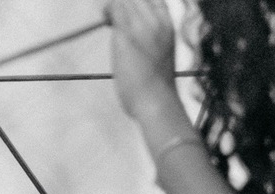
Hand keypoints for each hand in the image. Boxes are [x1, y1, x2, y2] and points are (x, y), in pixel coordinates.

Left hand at [107, 0, 178, 121]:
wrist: (157, 102)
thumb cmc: (157, 86)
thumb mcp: (161, 53)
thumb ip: (150, 37)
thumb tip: (133, 33)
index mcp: (169, 26)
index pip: (153, 0)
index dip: (137, 2)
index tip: (126, 11)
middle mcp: (158, 21)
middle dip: (123, 3)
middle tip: (113, 15)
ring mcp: (143, 26)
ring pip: (124, 0)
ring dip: (114, 6)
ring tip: (108, 16)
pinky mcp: (127, 34)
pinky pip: (114, 8)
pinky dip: (107, 11)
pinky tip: (105, 18)